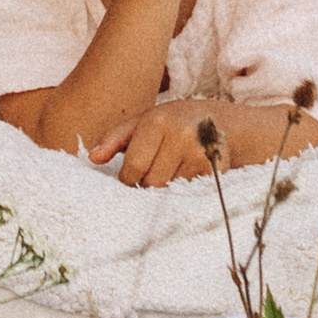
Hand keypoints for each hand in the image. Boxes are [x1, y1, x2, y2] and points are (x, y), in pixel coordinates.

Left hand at [95, 95, 317, 183]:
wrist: (225, 123)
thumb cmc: (175, 122)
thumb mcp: (144, 121)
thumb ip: (116, 138)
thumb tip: (92, 159)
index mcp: (156, 122)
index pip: (132, 170)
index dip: (129, 180)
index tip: (134, 178)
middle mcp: (179, 136)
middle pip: (151, 185)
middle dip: (149, 185)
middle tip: (157, 173)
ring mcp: (201, 155)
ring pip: (170, 193)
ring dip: (168, 190)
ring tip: (175, 171)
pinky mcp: (217, 172)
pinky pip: (190, 196)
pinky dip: (186, 193)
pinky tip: (189, 179)